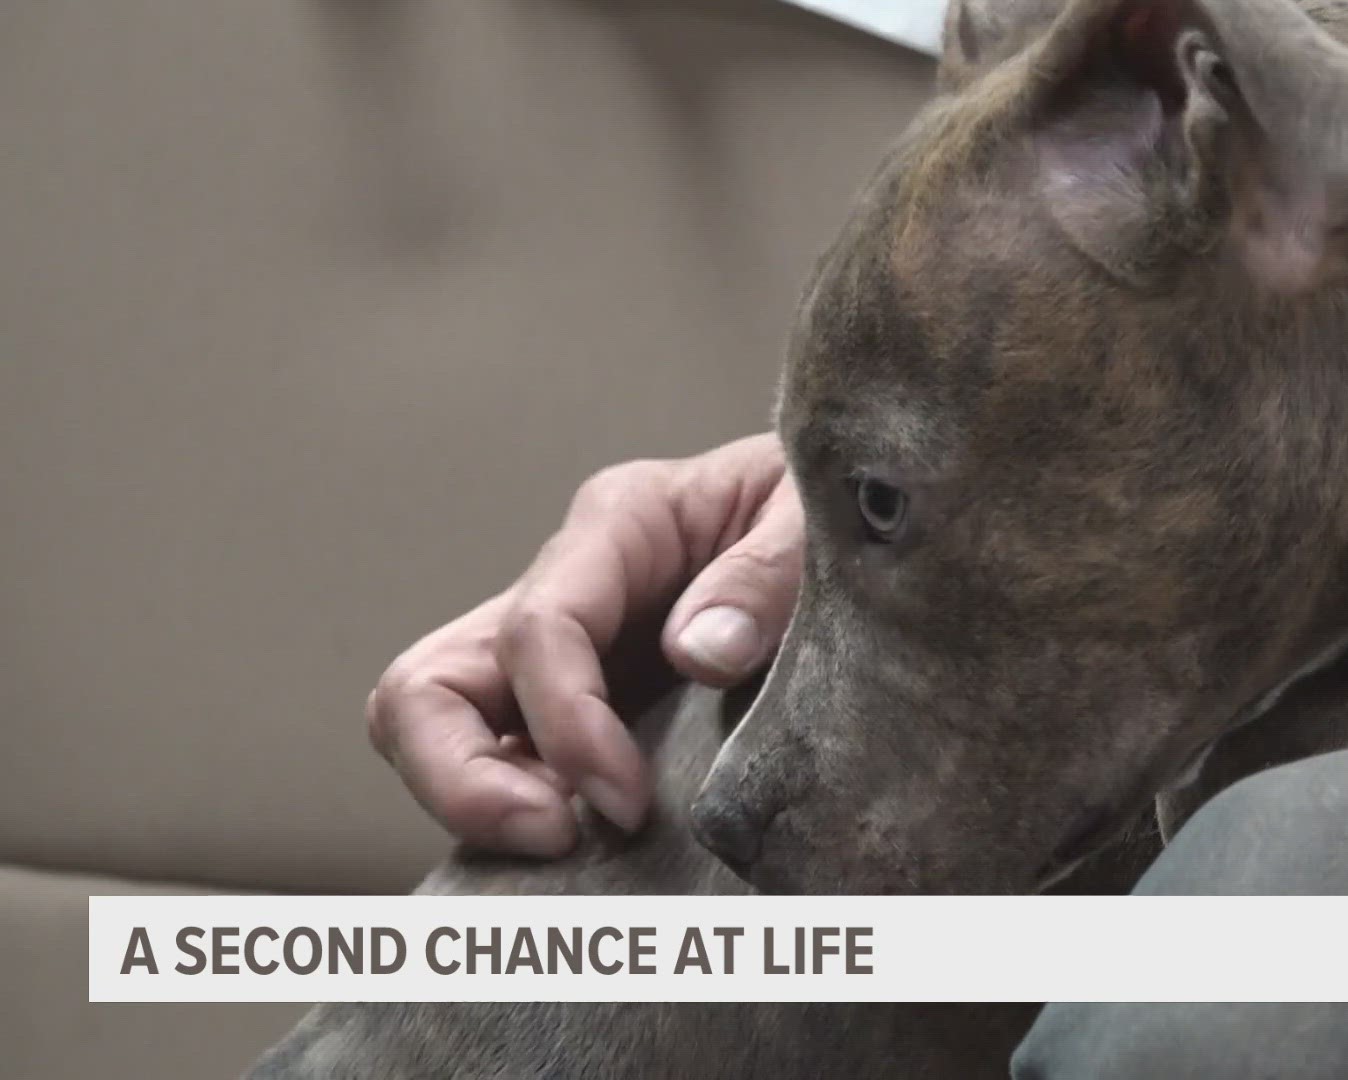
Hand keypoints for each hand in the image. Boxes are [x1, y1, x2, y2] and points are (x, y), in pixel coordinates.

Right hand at [365, 433, 804, 855]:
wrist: (864, 520)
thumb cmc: (836, 508)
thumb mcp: (817, 516)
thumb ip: (767, 573)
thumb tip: (698, 650)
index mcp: (622, 524)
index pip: (539, 627)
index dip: (566, 724)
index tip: (625, 800)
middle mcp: (569, 588)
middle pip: (429, 685)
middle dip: (462, 777)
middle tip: (558, 838)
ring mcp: (560, 656)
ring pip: (435, 730)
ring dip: (477, 803)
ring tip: (567, 850)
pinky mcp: (577, 713)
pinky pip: (502, 767)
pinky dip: (518, 816)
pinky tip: (591, 855)